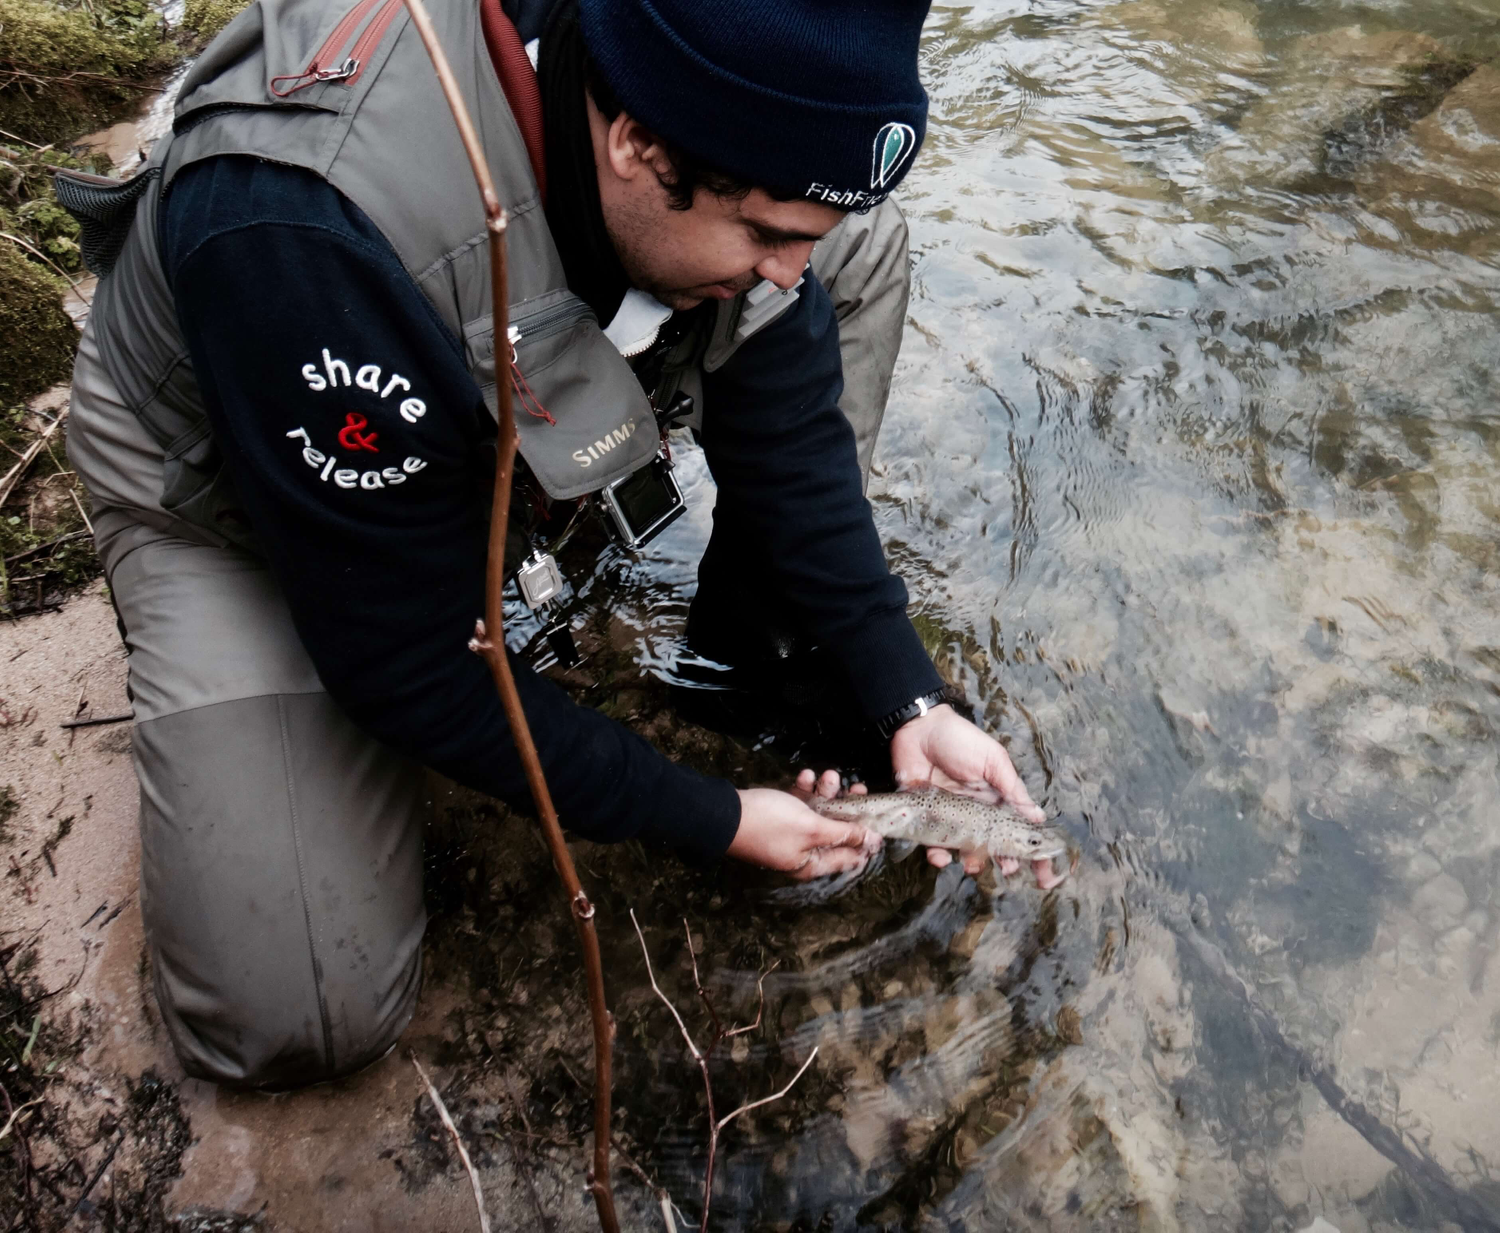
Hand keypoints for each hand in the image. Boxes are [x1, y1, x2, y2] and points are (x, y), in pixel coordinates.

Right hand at [728, 784, 873, 879]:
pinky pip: (801, 803)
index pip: (851, 856)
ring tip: (827, 776)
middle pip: (837, 830)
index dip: (867, 837)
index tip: (880, 817)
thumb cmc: (770, 824)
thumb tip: (873, 841)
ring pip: (820, 812)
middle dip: (847, 807)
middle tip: (857, 787)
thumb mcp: (812, 828)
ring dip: (826, 792)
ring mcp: (792, 833)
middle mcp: (805, 851)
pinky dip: (805, 790)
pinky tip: (805, 776)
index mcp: (814, 863)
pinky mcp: (780, 816)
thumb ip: (844, 833)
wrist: (726, 813)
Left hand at [890, 703, 1045, 876]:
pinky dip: (937, 854)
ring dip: (970, 861)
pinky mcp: (926, 818)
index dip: (1032, 851)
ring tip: (972, 865)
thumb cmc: (960, 740)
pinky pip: (932, 843)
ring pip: (964, 848)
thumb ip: (1012, 789)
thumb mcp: (993, 761)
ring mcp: (951, 817)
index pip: (1018, 828)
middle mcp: (976, 812)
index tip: (1045, 873)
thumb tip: (1038, 817)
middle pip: (993, 845)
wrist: (918, 729)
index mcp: (995, 799)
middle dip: (1004, 861)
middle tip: (1008, 869)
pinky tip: (941, 856)